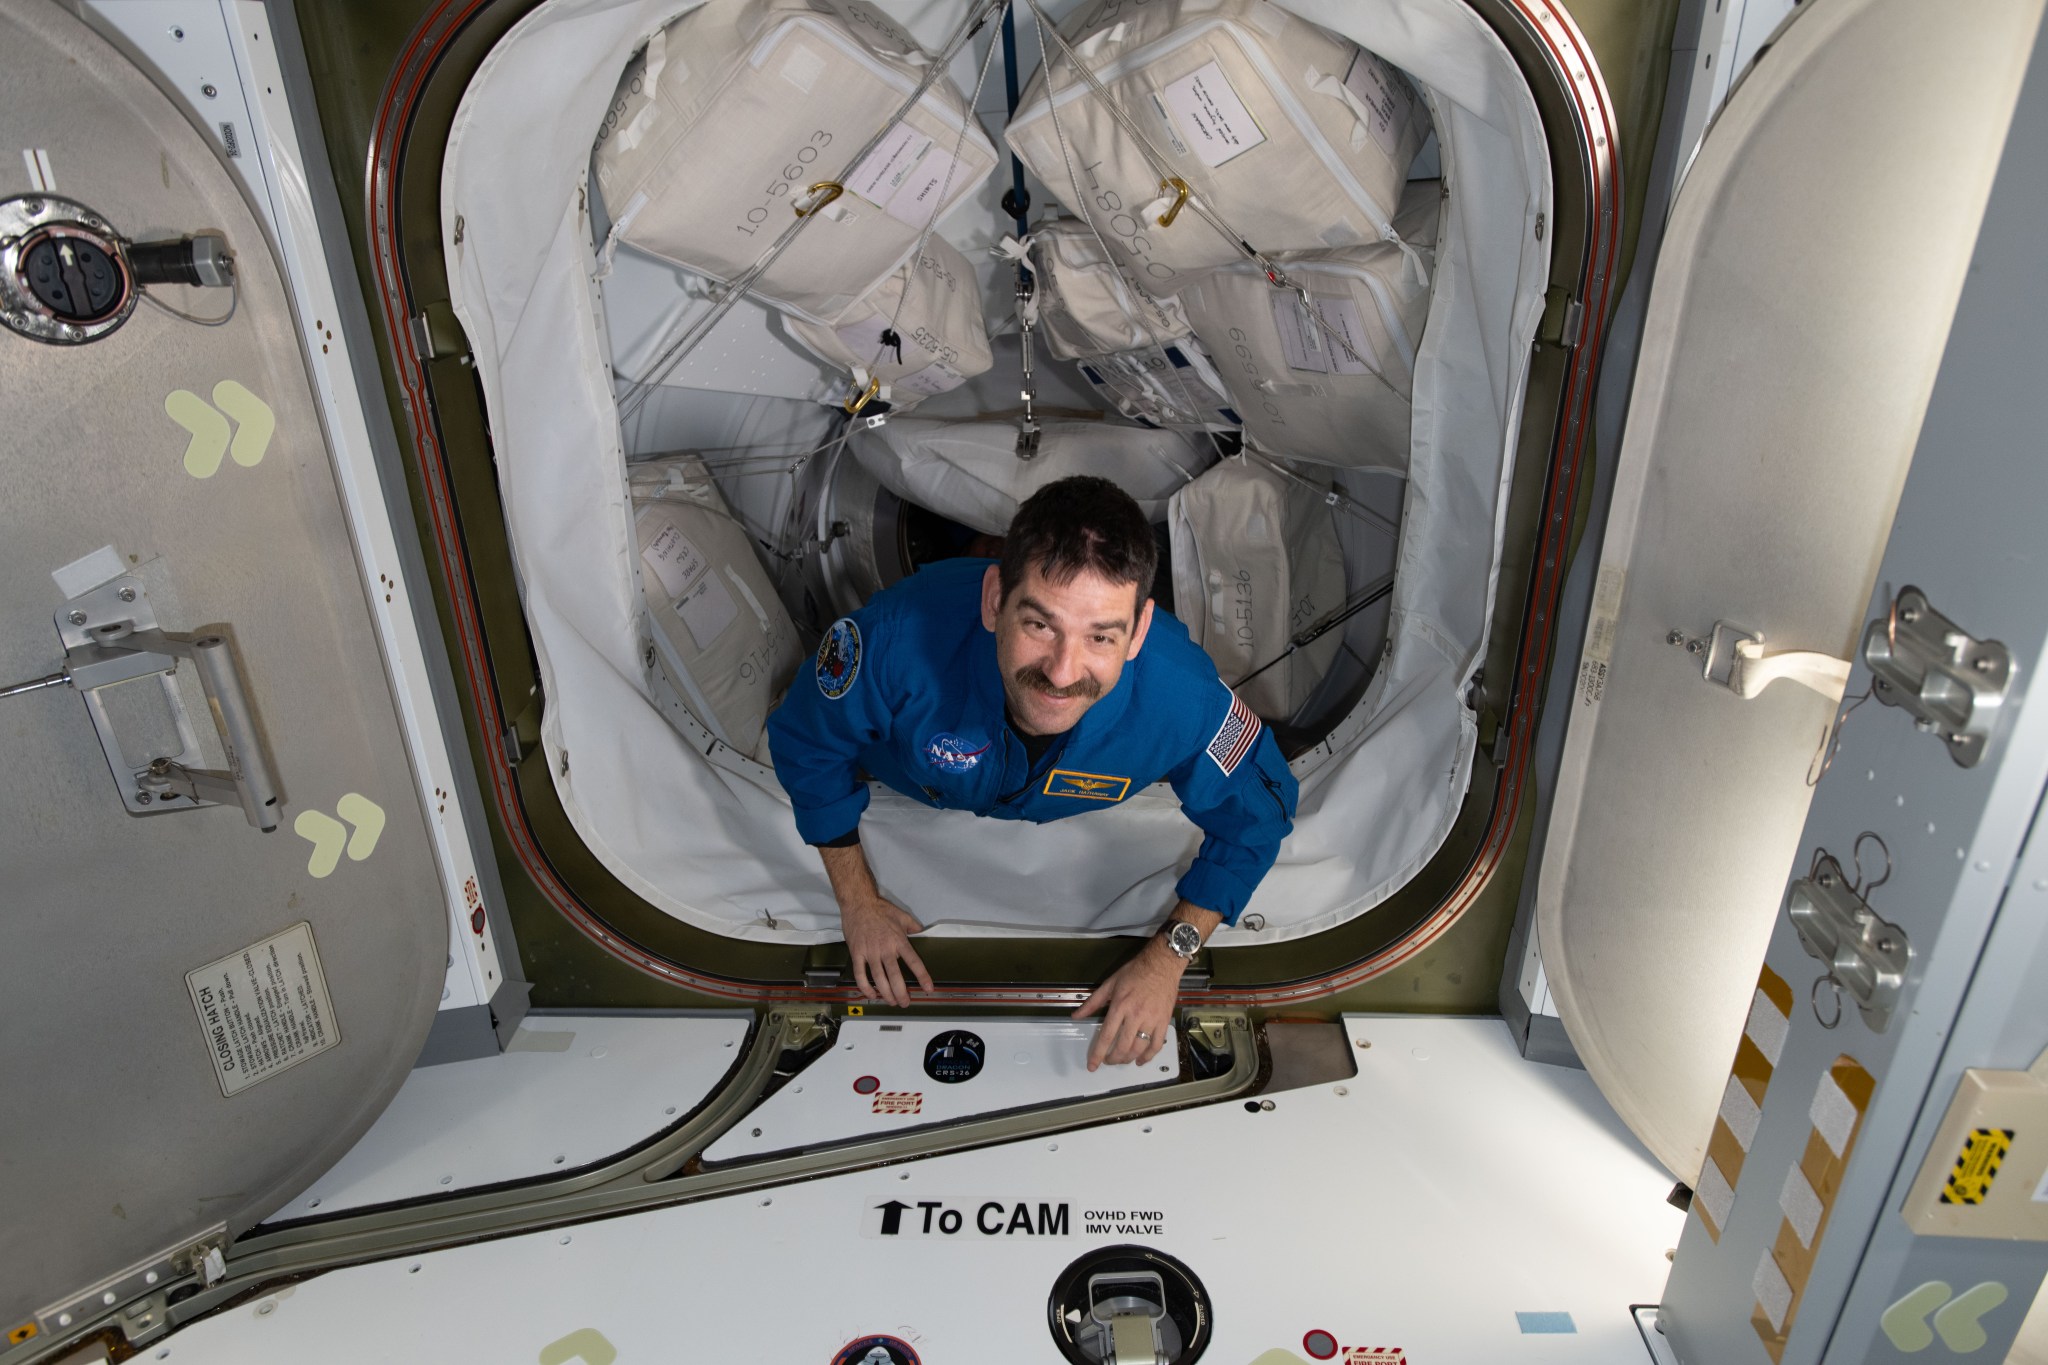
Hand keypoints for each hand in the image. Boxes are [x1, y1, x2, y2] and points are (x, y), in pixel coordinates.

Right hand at [840, 895, 932, 1008]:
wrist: (859, 903)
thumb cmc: (880, 909)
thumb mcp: (902, 916)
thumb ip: (913, 926)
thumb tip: (921, 932)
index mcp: (899, 941)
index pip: (914, 962)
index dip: (922, 976)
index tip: (928, 988)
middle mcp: (885, 949)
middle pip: (895, 976)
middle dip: (901, 992)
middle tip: (905, 1002)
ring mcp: (870, 952)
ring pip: (879, 978)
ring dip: (886, 993)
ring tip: (892, 1002)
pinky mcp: (856, 953)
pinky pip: (860, 974)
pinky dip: (865, 987)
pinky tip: (871, 995)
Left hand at [1074, 938, 1181, 1070]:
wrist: (1161, 964)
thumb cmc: (1136, 972)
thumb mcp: (1110, 984)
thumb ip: (1092, 1002)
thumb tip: (1077, 1015)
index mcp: (1120, 1006)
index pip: (1106, 1036)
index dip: (1098, 1053)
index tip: (1093, 1065)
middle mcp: (1135, 1015)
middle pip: (1122, 1046)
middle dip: (1113, 1058)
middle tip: (1108, 1060)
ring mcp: (1151, 1020)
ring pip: (1139, 1048)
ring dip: (1128, 1059)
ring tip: (1122, 1060)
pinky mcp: (1164, 1021)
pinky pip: (1156, 1044)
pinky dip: (1149, 1056)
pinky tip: (1141, 1060)